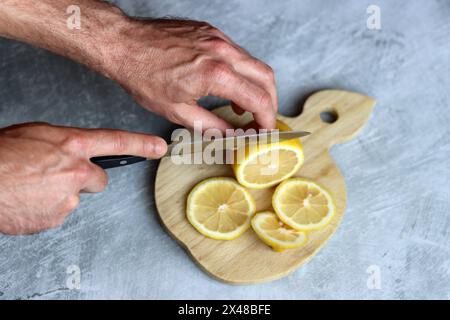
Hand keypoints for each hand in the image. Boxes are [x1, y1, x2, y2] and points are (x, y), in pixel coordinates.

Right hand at [0, 123, 166, 234]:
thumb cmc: (2, 155)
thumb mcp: (37, 134)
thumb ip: (64, 144)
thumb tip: (73, 152)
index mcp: (73, 144)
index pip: (117, 141)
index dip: (142, 144)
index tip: (160, 147)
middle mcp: (76, 171)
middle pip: (99, 179)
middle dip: (85, 178)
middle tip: (60, 175)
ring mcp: (68, 197)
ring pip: (74, 196)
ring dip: (60, 193)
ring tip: (33, 186)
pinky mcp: (57, 217)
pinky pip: (58, 212)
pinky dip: (47, 207)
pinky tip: (30, 199)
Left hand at [105, 18, 277, 130]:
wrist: (123, 44)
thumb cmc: (142, 76)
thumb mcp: (177, 111)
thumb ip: (212, 126)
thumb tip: (232, 135)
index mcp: (216, 73)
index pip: (258, 99)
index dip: (267, 119)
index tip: (265, 131)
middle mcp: (222, 51)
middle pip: (266, 77)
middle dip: (270, 102)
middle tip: (261, 121)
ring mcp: (217, 37)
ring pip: (254, 63)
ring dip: (256, 87)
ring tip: (242, 107)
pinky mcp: (211, 32)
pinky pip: (237, 53)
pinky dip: (241, 72)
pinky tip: (228, 85)